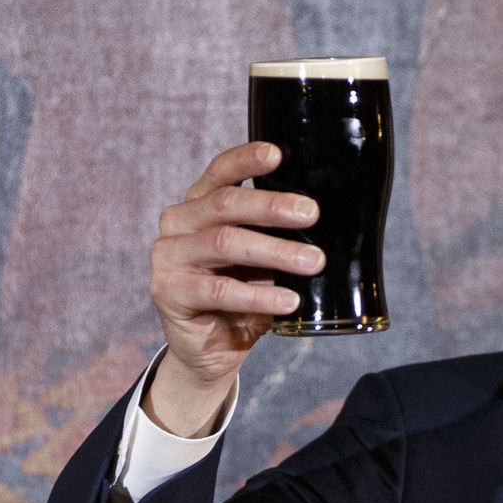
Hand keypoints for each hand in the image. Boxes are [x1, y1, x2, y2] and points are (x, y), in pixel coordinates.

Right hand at [143, 142, 323, 435]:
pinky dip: (258, 295)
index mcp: (200, 205)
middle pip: (225, 204)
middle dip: (272, 206)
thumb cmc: (244, 296)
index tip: (278, 154)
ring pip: (225, 242)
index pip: (220, 173)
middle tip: (313, 213)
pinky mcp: (168, 292)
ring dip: (275, 252)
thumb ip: (281, 238)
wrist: (212, 348)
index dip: (246, 160)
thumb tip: (335, 223)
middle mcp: (178, 223)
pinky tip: (288, 300)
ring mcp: (168, 256)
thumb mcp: (264, 261)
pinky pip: (218, 290)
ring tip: (314, 262)